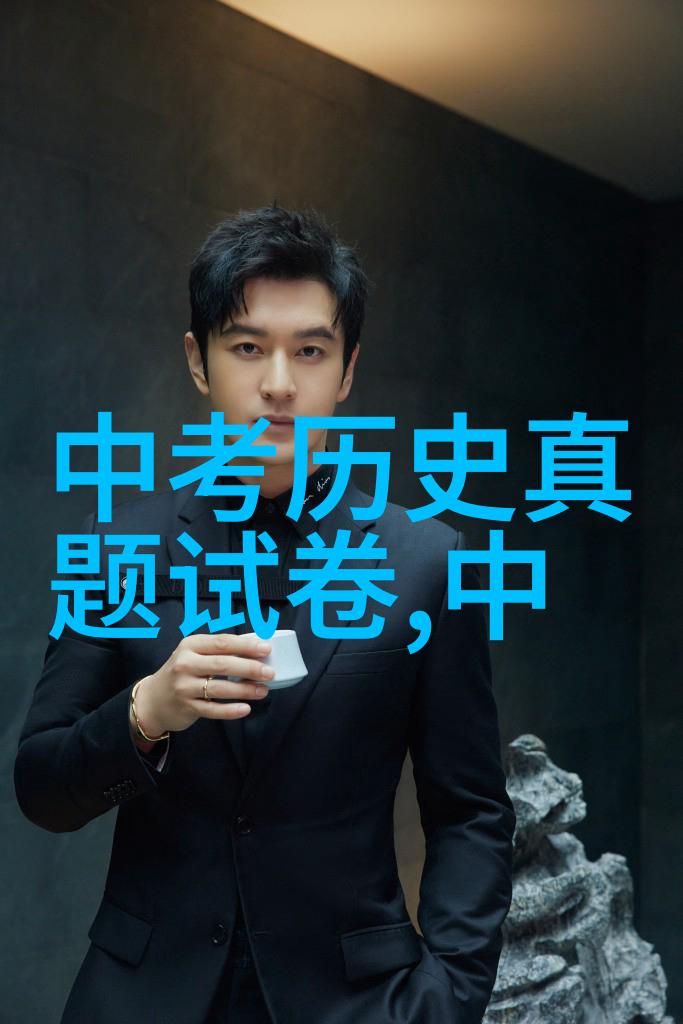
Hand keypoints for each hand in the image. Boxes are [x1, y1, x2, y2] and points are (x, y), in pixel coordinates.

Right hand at [131, 633, 273, 737]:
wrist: (153, 699)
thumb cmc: (182, 672)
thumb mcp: (194, 654)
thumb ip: (219, 650)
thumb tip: (255, 645)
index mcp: (190, 645)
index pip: (222, 643)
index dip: (246, 646)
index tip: (266, 649)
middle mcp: (185, 664)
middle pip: (223, 664)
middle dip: (250, 668)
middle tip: (269, 673)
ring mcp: (184, 687)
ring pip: (220, 688)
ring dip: (245, 690)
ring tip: (263, 691)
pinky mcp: (186, 707)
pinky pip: (212, 710)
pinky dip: (230, 710)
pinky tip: (246, 709)